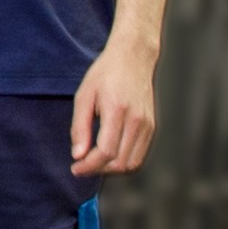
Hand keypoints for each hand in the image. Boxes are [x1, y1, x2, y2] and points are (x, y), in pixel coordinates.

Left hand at [70, 38, 158, 175]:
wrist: (133, 58)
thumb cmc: (105, 74)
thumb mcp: (84, 96)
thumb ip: (79, 127)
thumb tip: (77, 155)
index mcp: (117, 110)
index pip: (106, 151)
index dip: (89, 166)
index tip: (75, 168)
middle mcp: (137, 120)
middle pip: (120, 161)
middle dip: (98, 170)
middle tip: (81, 167)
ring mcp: (148, 125)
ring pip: (132, 163)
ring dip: (111, 170)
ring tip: (94, 163)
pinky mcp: (152, 127)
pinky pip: (140, 155)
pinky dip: (124, 162)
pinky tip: (108, 156)